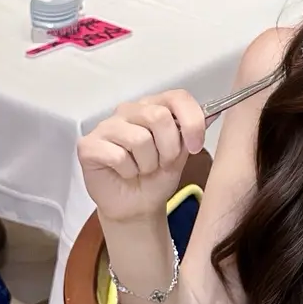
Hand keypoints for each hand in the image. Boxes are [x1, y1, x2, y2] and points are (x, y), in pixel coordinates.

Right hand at [77, 90, 206, 224]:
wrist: (136, 206)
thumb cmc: (156, 178)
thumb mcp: (181, 155)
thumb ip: (192, 133)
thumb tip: (215, 112)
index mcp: (153, 106)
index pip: (177, 97)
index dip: (191, 121)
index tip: (196, 146)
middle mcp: (129, 110)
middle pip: (158, 117)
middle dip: (168, 149)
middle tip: (163, 164)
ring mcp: (106, 126)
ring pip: (139, 139)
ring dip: (147, 164)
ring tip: (142, 170)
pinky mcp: (88, 145)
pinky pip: (118, 155)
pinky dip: (128, 171)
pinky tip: (124, 173)